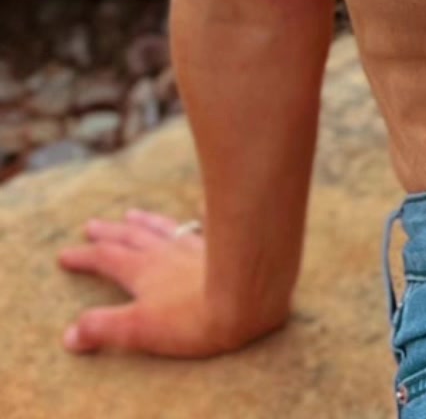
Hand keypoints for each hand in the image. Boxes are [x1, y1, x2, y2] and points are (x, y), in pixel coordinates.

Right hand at [56, 208, 285, 357]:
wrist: (247, 299)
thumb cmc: (192, 319)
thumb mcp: (139, 330)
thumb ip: (103, 329)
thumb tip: (69, 334)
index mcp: (143, 271)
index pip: (106, 259)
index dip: (84, 257)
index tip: (64, 253)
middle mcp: (165, 252)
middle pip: (131, 237)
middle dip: (109, 232)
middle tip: (91, 223)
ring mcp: (194, 246)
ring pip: (163, 228)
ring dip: (145, 221)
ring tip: (133, 212)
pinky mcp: (222, 246)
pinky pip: (207, 225)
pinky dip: (201, 215)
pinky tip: (203, 206)